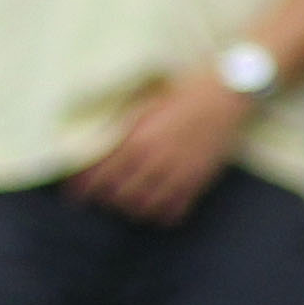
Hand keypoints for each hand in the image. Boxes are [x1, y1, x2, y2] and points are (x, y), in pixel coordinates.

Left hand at [66, 65, 252, 225]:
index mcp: (137, 139)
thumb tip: (99, 139)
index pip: (100, 173)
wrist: (229, 93)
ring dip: (131, 208)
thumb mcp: (147, 103)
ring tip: (126, 203)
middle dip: (105, 199)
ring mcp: (177, 174)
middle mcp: (154, 161)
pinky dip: (161, 214)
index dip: (83, 186)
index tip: (73, 193)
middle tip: (99, 198)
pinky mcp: (198, 181)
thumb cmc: (186, 90)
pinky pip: (174, 211)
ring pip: (143, 208)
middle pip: (118, 196)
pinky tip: (156, 207)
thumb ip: (124, 125)